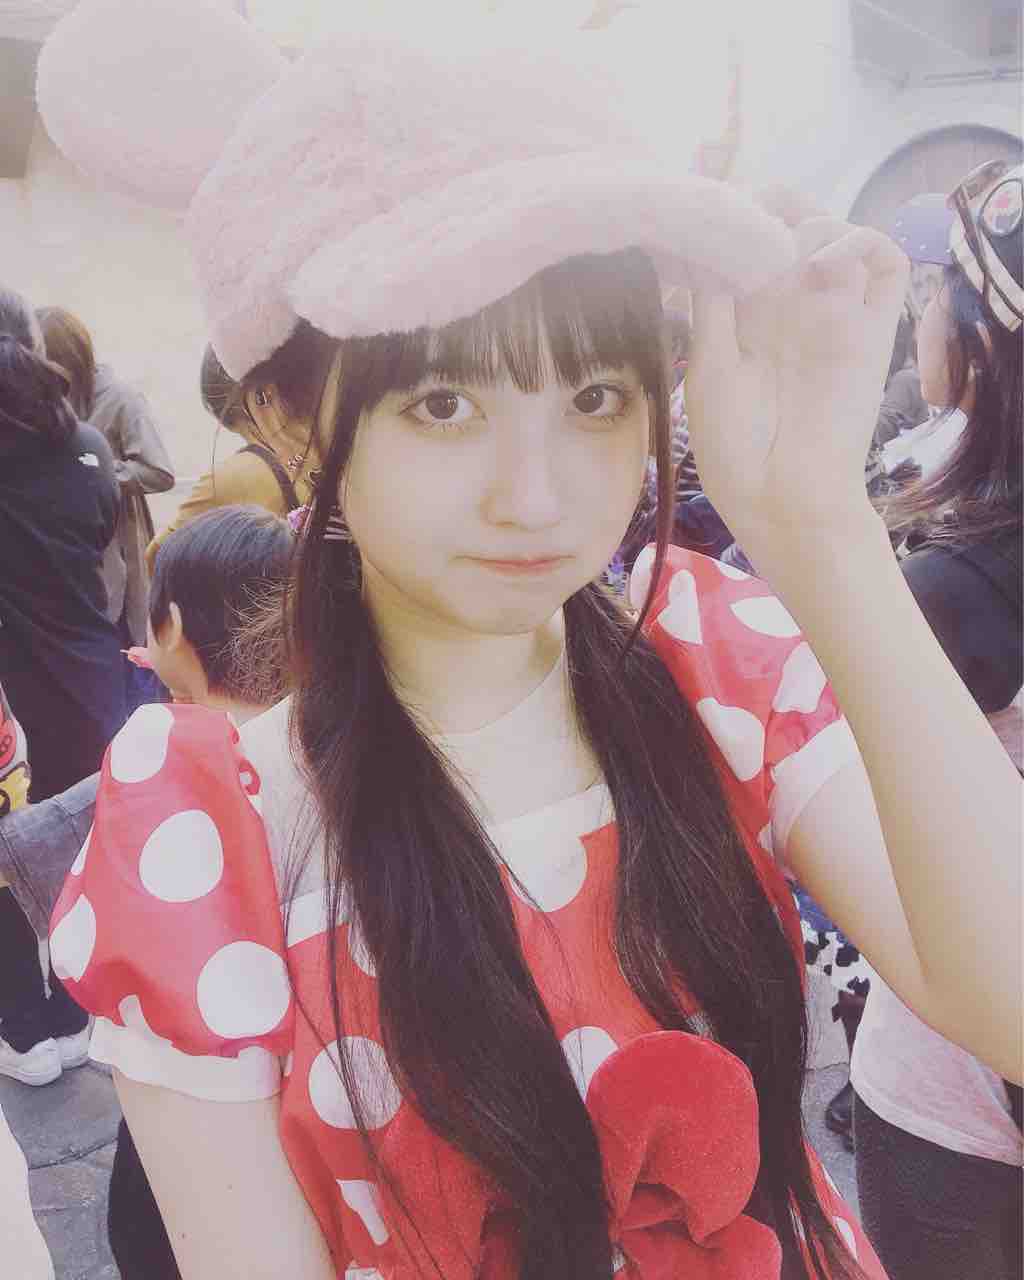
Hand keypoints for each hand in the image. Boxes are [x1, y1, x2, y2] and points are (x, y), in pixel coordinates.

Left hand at [685, 189, 908, 550]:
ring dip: (813, 222)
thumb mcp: (709, 363)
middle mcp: (790, 307)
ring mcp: (833, 313)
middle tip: (750, 213)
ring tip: (786, 254)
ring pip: (837, 230)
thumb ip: (712, 300)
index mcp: (745, 315)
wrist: (782, 496)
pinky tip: (823, 263)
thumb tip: (709, 237)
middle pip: (792, 224)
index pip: (747, 242)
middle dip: (772, 204)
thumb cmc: (735, 445)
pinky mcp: (873, 327)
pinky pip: (886, 260)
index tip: (709, 209)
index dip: (735, 215)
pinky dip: (861, 240)